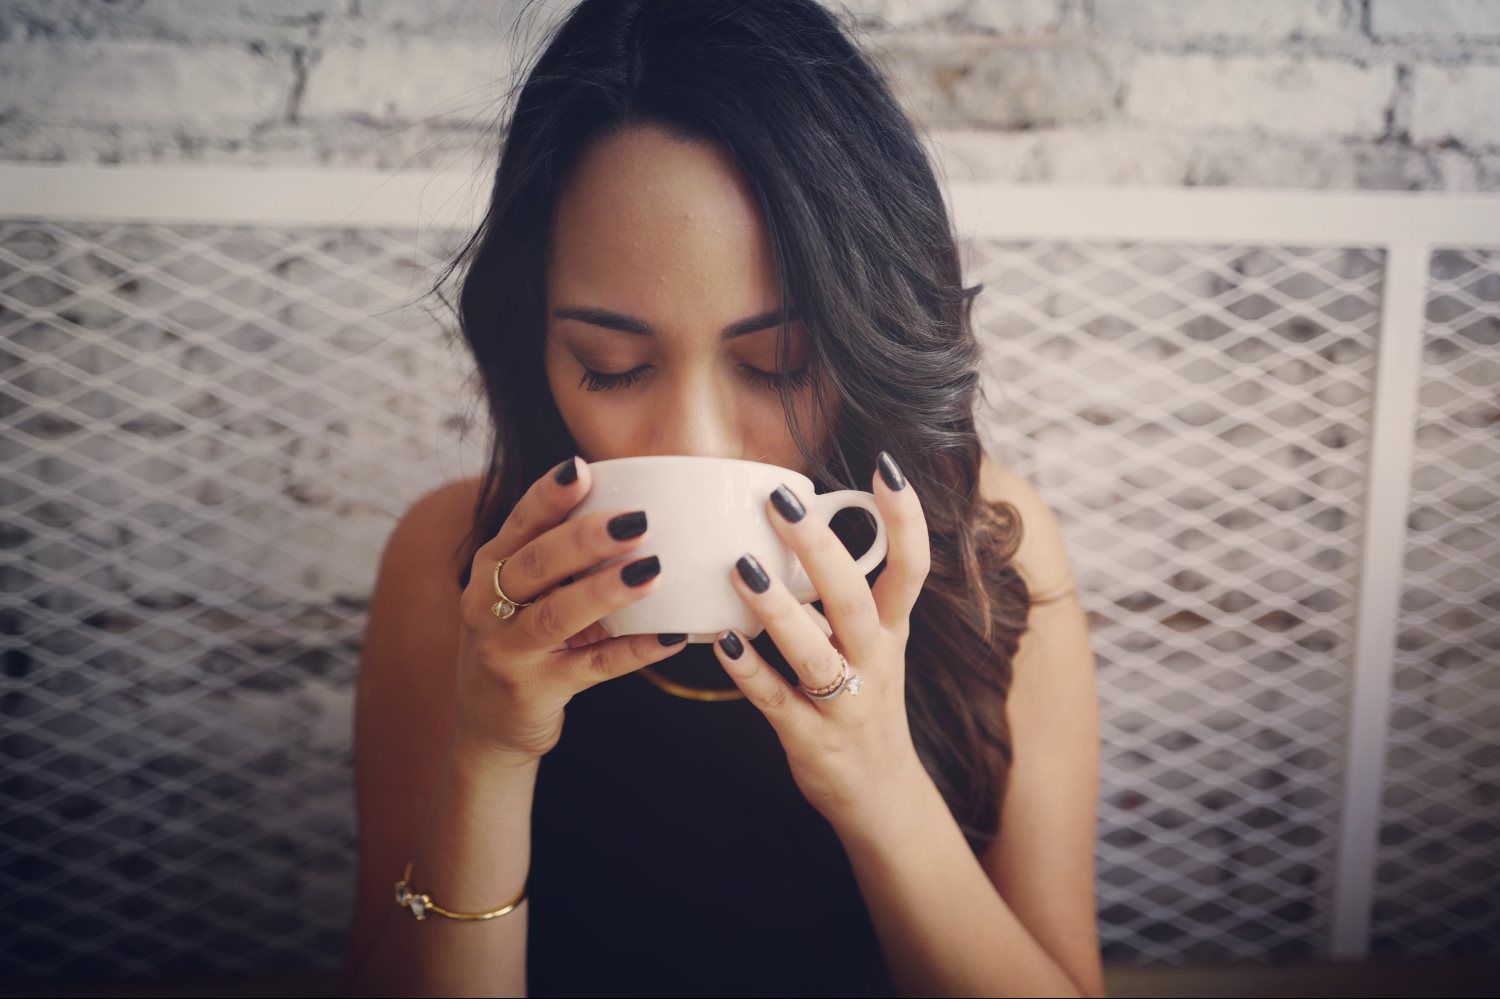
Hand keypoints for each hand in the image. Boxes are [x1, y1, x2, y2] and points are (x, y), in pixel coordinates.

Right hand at [452, 455, 689, 763]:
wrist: (489, 725)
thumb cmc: (521, 641)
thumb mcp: (523, 594)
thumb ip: (560, 558)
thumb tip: (637, 511)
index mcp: (491, 568)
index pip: (520, 523)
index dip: (549, 496)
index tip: (581, 468)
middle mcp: (487, 604)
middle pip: (537, 563)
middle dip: (586, 538)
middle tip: (637, 520)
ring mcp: (507, 651)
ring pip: (558, 615)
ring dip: (607, 591)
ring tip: (653, 571)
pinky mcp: (535, 691)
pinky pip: (593, 667)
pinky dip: (635, 651)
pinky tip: (672, 636)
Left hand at [711, 451, 930, 827]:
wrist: (881, 796)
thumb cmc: (865, 701)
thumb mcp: (874, 645)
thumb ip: (844, 596)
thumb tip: (803, 527)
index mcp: (893, 631)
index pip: (912, 568)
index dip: (905, 519)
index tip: (885, 467)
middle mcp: (877, 663)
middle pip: (856, 600)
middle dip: (821, 550)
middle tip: (782, 502)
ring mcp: (846, 704)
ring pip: (817, 653)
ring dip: (780, 610)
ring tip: (742, 569)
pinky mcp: (812, 740)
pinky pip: (777, 701)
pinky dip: (749, 671)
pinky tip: (721, 642)